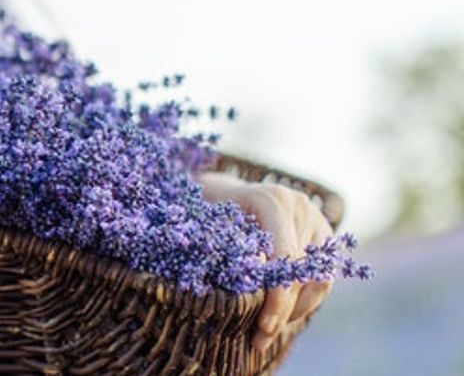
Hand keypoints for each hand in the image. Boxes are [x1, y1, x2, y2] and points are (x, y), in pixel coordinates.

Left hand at [196, 172, 334, 352]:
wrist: (223, 191)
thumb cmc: (206, 208)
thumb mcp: (206, 222)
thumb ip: (223, 246)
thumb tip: (242, 280)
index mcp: (271, 199)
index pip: (286, 257)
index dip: (277, 297)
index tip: (261, 327)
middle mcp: (300, 206)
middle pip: (304, 272)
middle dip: (283, 311)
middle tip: (260, 339)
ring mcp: (316, 219)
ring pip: (319, 280)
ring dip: (296, 311)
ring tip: (268, 332)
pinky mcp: (323, 236)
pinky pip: (322, 278)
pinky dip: (304, 301)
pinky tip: (281, 316)